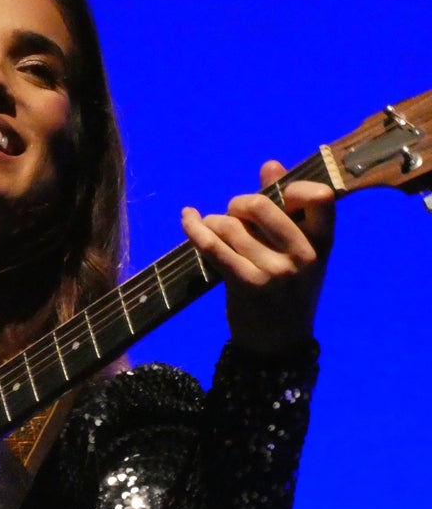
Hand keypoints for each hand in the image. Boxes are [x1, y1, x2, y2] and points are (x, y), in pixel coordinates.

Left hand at [181, 160, 334, 354]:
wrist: (278, 344)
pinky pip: (212, 247)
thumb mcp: (297, 252)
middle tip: (234, 215)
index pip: (320, 197)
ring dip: (214, 222)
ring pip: (230, 226)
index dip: (295, 188)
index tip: (280, 195)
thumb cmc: (287, 290)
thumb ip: (284, 208)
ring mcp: (274, 271)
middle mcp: (303, 255)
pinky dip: (195, 228)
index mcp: (322, 243)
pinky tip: (187, 218)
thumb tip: (270, 164)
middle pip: (260, 205)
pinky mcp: (246, 283)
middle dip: (238, 204)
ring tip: (213, 229)